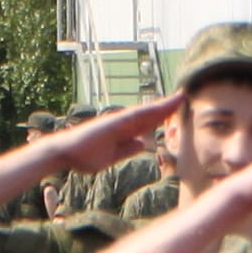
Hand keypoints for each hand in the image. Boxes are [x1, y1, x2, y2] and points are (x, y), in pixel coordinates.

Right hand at [59, 94, 185, 175]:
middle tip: (185, 97)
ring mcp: (120, 120)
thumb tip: (142, 143)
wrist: (66, 153)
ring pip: (147, 111)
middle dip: (168, 107)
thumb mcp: (113, 156)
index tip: (177, 112)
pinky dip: (152, 109)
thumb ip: (127, 149)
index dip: (163, 116)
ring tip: (181, 95)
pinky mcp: (116, 121)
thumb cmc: (85, 156)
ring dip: (164, 104)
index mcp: (124, 131)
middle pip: (151, 114)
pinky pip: (138, 114)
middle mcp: (123, 123)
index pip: (148, 123)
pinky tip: (165, 105)